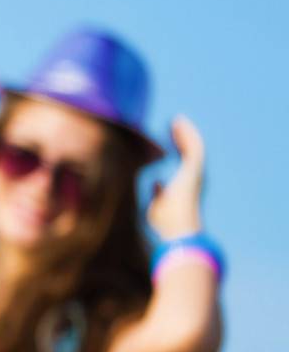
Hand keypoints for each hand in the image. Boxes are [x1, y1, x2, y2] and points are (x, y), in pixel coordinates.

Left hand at [146, 115, 205, 239]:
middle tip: (172, 125)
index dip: (176, 149)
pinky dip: (188, 134)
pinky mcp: (196, 170)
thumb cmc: (165, 224)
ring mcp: (196, 173)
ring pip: (194, 146)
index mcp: (184, 185)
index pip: (182, 162)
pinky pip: (195, 146)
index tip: (166, 139)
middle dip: (181, 138)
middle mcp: (193, 178)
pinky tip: (178, 123)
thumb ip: (157, 193)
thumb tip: (156, 182)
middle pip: (189, 151)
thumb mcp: (155, 206)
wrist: (177, 231)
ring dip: (185, 133)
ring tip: (175, 120)